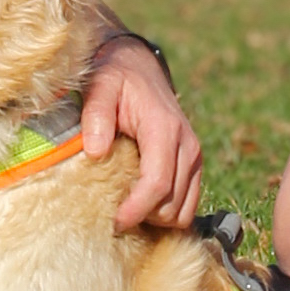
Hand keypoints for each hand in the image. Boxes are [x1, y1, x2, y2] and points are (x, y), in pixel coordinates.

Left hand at [82, 35, 203, 231]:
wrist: (139, 67)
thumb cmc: (116, 78)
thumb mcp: (100, 86)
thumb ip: (96, 115)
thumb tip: (95, 151)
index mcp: (164, 128)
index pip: (158, 183)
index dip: (136, 210)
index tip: (113, 223)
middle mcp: (187, 145)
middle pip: (172, 205)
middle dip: (143, 218)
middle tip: (113, 217)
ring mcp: (194, 156)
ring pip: (183, 211)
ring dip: (156, 218)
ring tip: (128, 211)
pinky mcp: (194, 164)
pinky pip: (188, 205)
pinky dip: (167, 213)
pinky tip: (143, 205)